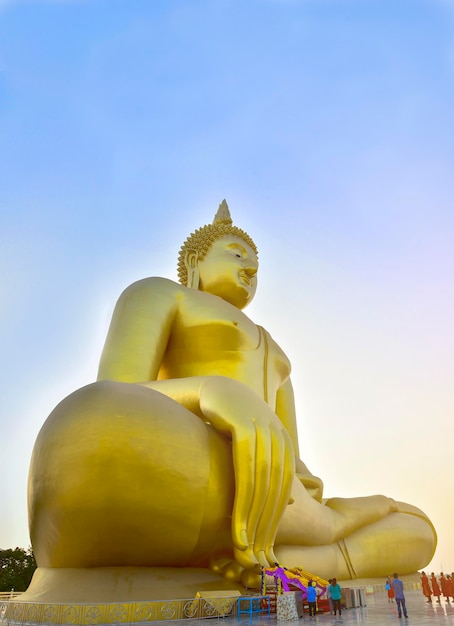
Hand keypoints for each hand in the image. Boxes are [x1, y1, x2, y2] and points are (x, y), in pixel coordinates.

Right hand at [199, 376, 294, 570]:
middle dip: (267, 525)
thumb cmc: (230, 422)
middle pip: (276, 490)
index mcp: (284, 444)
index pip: (284, 489)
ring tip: (245, 547)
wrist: (212, 390)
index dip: (276, 520)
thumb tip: (288, 503)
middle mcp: (279, 436)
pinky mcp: (244, 426)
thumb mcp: (254, 447)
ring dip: (254, 519)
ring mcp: (264, 430)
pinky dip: (244, 499)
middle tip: (257, 556)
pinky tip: (238, 522)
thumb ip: (270, 471)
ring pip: (263, 484)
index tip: (266, 548)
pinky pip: (246, 471)